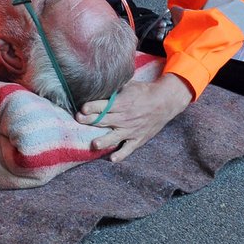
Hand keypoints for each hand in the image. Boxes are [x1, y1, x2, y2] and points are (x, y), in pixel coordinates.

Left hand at [75, 72, 191, 161]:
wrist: (165, 102)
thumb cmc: (144, 92)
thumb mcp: (128, 85)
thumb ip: (113, 88)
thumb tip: (97, 84)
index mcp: (121, 103)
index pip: (103, 106)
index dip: (92, 107)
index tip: (82, 109)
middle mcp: (124, 118)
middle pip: (103, 120)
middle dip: (89, 121)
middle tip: (78, 121)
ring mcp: (131, 130)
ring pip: (114, 137)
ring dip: (104, 141)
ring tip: (94, 144)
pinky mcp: (138, 139)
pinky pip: (128, 148)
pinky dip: (121, 154)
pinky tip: (112, 159)